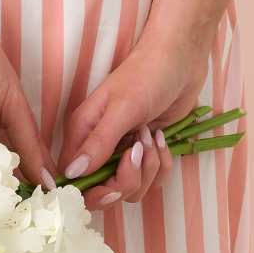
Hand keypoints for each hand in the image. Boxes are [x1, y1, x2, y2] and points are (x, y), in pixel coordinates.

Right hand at [60, 23, 212, 208]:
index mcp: (82, 133)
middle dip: (125, 182)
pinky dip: (162, 165)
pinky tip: (162, 138)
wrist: (181, 60)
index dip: (91, 192)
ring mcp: (123, 152)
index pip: (73, 180)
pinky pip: (151, 179)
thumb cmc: (148, 75)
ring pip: (130, 189)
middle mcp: (99, 147)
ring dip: (148, 170)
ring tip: (152, 136)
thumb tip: (72, 174)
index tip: (112, 188)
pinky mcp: (146, 154)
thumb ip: (99, 143)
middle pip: (102, 190)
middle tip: (139, 155)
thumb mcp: (123, 108)